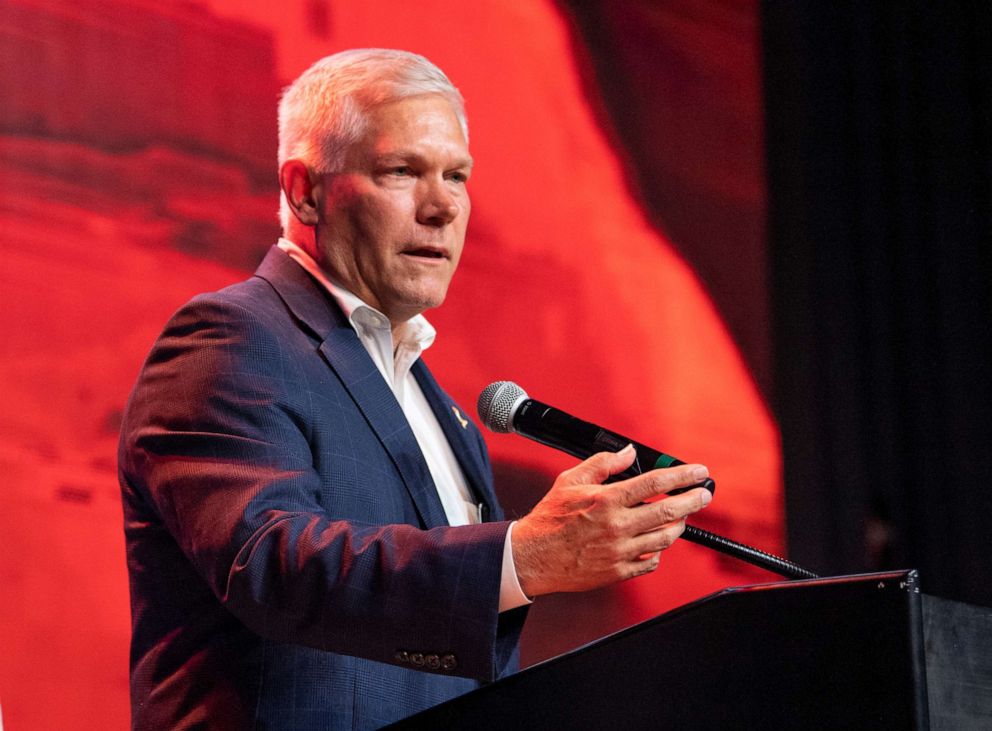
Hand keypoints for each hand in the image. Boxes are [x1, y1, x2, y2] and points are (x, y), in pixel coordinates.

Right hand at [510, 444, 711, 596]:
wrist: (531, 557)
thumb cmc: (550, 518)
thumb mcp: (571, 480)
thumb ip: (604, 463)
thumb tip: (629, 453)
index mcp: (607, 500)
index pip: (655, 483)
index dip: (682, 475)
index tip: (698, 472)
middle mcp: (617, 526)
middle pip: (669, 512)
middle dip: (693, 500)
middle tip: (704, 494)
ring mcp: (619, 551)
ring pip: (664, 539)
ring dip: (678, 525)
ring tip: (681, 517)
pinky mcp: (617, 572)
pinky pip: (650, 562)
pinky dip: (658, 551)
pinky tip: (656, 542)